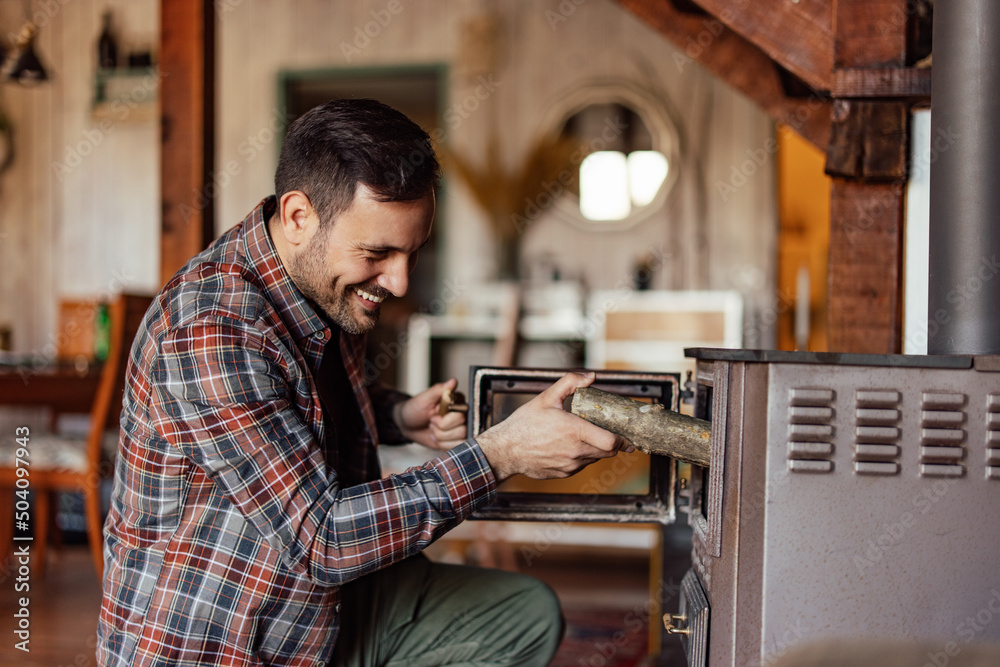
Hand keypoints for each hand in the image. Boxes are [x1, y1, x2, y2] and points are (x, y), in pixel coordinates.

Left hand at [393, 378, 467, 450]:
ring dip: (441, 437)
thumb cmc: (414, 409)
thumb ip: (439, 390)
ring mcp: (459, 428)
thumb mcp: (424, 399)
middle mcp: (461, 414)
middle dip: (441, 429)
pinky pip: (456, 447)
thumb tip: (453, 381)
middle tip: (431, 422)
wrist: (407, 425)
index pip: (462, 414)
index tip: (433, 416)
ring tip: (432, 429)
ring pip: (460, 439)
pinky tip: (435, 438)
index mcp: (457, 402)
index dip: (446, 419)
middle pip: (462, 429)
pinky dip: (442, 445)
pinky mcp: (456, 440)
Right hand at [474, 372, 630, 483]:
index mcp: (575, 431)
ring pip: (594, 459)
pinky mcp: (564, 474)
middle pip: (608, 452)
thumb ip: (570, 383)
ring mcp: (570, 465)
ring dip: (595, 449)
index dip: (622, 439)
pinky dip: (581, 457)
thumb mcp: (546, 398)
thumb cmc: (524, 424)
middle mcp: (575, 451)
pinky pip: (581, 466)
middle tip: (610, 433)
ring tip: (584, 436)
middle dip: (612, 443)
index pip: (611, 442)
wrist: (505, 450)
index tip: (625, 435)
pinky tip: (569, 446)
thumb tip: (590, 377)